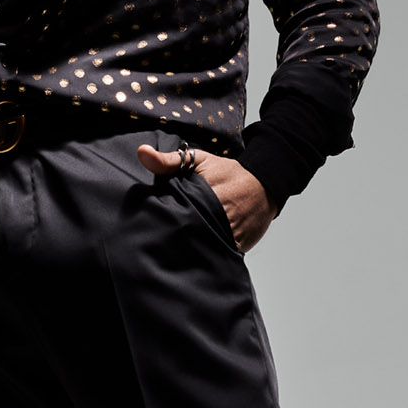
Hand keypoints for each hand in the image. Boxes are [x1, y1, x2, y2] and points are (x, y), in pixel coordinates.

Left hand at [136, 145, 276, 251]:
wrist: (265, 183)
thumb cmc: (228, 172)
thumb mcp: (198, 160)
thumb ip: (169, 160)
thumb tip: (142, 153)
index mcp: (203, 198)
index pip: (177, 217)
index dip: (164, 223)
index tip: (153, 225)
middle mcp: (218, 218)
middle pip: (187, 236)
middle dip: (175, 239)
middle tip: (160, 241)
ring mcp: (230, 235)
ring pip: (203, 248)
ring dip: (191, 249)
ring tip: (178, 250)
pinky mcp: (238, 247)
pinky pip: (219, 254)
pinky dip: (209, 254)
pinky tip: (197, 254)